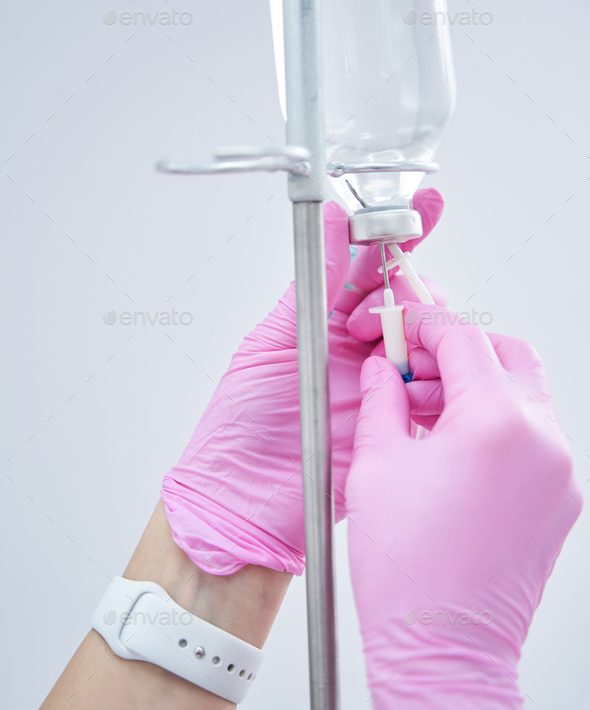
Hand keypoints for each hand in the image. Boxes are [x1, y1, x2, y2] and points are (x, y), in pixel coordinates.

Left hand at [161, 192, 442, 575]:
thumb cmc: (242, 424)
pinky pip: (436, 387)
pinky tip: (420, 377)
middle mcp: (358, 348)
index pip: (370, 266)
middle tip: (385, 311)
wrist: (245, 502)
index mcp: (325, 321)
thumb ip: (313, 282)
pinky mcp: (400, 420)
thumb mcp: (273, 342)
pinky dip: (440, 375)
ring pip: (430, 339)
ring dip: (424, 332)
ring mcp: (382, 383)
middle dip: (410, 291)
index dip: (399, 234)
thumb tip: (332, 218)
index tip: (426, 206)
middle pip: (410, 299)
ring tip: (392, 350)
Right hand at [345, 309, 582, 709]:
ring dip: (479, 387)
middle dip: (460, 350)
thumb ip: (383, 401)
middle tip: (415, 367)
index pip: (464, 340)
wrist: (443, 649)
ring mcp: (560, 472)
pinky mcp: (561, 500)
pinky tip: (452, 447)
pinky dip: (497, 424)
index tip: (401, 326)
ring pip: (525, 395)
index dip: (424, 324)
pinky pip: (533, 437)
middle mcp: (542, 440)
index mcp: (496, 423)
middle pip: (508, 356)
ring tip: (424, 414)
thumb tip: (386, 369)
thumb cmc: (407, 569)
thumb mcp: (376, 465)